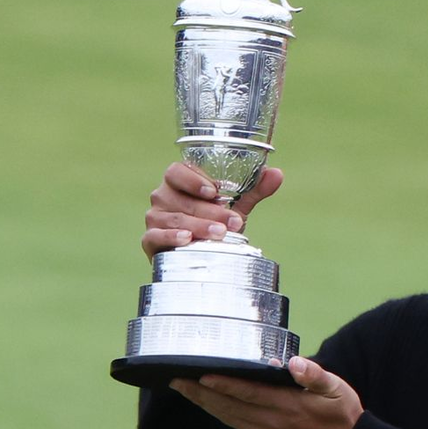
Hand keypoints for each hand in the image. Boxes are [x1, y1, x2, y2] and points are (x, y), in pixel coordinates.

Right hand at [142, 161, 284, 259]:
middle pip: (180, 198)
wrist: (200, 256)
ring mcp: (155, 218)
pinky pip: (155, 236)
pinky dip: (171, 237)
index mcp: (178, 182)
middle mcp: (162, 197)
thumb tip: (277, 173)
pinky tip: (187, 239)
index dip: (193, 179)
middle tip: (233, 221)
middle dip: (209, 210)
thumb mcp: (235, 207)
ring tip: (220, 233)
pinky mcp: (150, 240)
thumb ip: (254, 190)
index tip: (215, 191)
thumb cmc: (214, 224)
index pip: (177, 171)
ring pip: (174, 218)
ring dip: (198, 225)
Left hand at [169, 356, 362, 428]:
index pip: (247, 393)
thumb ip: (314, 374)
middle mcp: (274, 425)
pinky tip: (213, 405)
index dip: (222, 384)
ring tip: (185, 390)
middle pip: (229, 407)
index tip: (199, 376)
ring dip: (206, 404)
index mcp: (289, 407)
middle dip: (200, 393)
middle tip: (175, 380)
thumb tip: (294, 362)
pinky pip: (240, 428)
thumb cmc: (344, 414)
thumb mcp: (337, 389)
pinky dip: (223, 415)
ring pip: (230, 419)